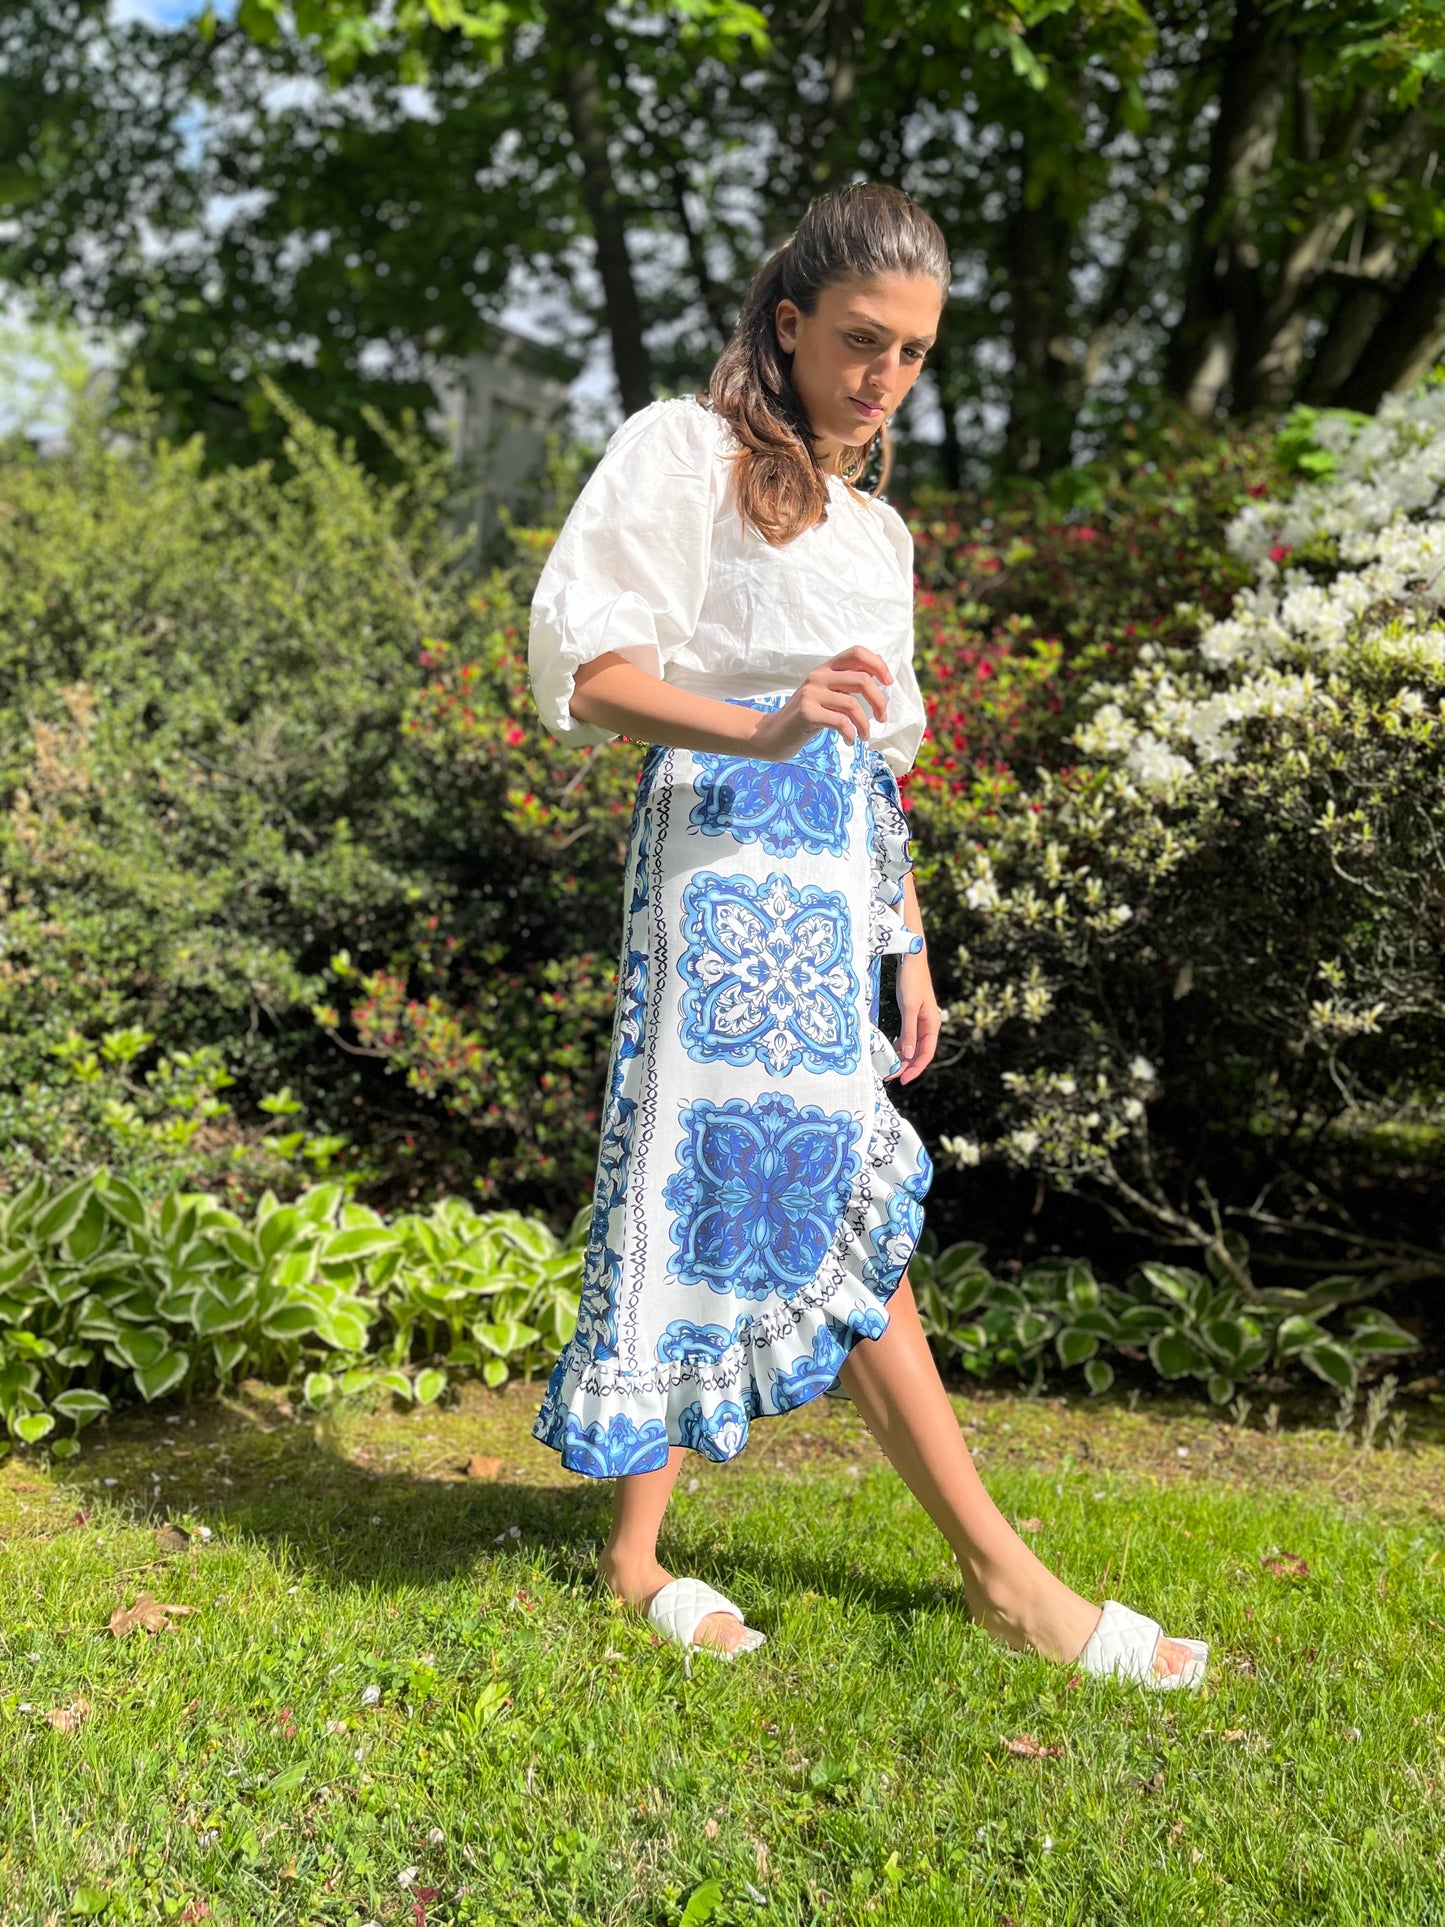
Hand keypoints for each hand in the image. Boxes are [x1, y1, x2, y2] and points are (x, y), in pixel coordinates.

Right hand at [746, 645, 892, 761]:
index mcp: (825, 668)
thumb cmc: (804, 716)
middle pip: (862, 680)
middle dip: (879, 701)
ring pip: (853, 705)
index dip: (878, 664)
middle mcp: (818, 676)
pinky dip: (851, 734)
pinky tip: (850, 740)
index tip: (888, 683)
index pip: (856, 653)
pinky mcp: (806, 712)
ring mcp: (811, 693)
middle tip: (883, 717)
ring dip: (865, 724)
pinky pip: (840, 722)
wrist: (773, 734)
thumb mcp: (825, 694)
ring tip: (865, 736)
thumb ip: (845, 684)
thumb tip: (877, 678)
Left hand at [885, 947, 938, 1085]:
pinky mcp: (914, 1014)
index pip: (926, 1054)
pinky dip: (900, 1044)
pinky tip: (891, 1049)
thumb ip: (908, 1031)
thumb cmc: (911, 981)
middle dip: (905, 1066)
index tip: (902, 1080)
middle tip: (889, 1077)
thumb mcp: (909, 1007)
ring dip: (902, 1057)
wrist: (912, 959)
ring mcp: (922, 1020)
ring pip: (913, 1045)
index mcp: (932, 1025)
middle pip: (919, 1052)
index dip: (915, 1069)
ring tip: (888, 1067)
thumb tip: (907, 1055)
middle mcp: (929, 1025)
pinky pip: (909, 1036)